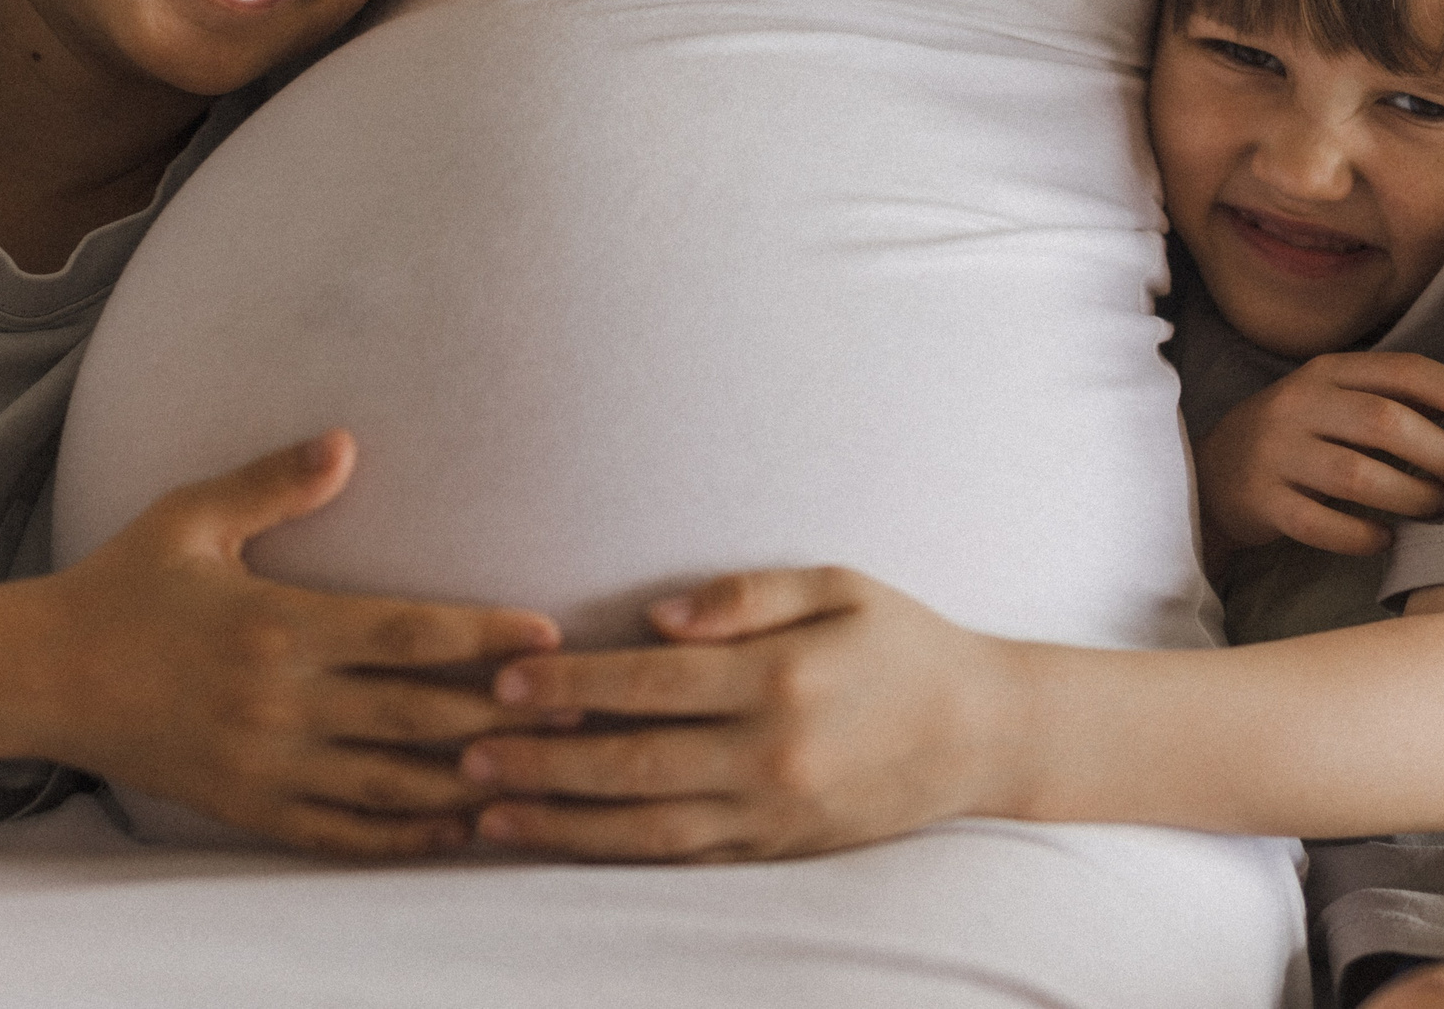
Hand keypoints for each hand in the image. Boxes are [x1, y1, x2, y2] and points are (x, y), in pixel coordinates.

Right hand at [28, 431, 568, 855]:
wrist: (37, 676)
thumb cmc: (123, 585)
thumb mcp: (191, 518)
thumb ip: (274, 485)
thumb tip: (347, 443)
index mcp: (276, 627)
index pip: (405, 633)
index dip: (482, 635)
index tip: (547, 633)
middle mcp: (278, 703)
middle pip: (416, 716)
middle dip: (503, 714)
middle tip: (580, 707)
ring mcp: (264, 765)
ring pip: (390, 785)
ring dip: (469, 783)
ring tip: (543, 775)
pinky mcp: (247, 809)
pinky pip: (339, 834)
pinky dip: (403, 838)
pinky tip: (457, 831)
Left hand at [458, 567, 1017, 861]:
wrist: (981, 733)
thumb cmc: (900, 640)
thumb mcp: (837, 584)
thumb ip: (746, 594)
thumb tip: (658, 614)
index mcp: (780, 680)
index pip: (651, 683)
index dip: (571, 684)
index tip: (504, 680)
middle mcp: (771, 756)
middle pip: (631, 763)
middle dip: (541, 758)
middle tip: (462, 751)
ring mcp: (772, 813)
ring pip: (644, 828)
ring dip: (559, 821)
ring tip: (487, 811)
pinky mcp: (775, 850)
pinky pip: (678, 859)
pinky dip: (610, 853)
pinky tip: (560, 839)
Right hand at [1194, 353, 1443, 558]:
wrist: (1214, 472)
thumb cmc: (1301, 437)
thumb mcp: (1338, 401)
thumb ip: (1396, 399)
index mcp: (1327, 372)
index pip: (1404, 371)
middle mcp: (1297, 404)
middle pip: (1385, 423)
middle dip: (1443, 455)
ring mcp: (1274, 453)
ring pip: (1358, 478)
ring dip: (1413, 499)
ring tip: (1439, 511)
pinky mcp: (1260, 501)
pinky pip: (1322, 525)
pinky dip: (1363, 536)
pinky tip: (1385, 539)